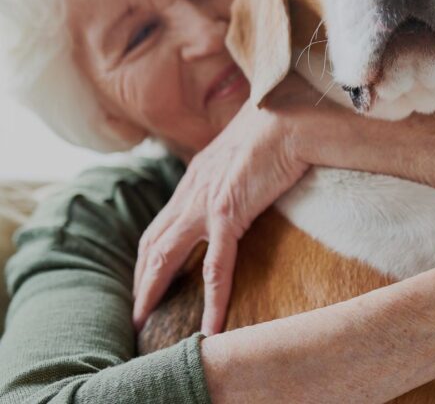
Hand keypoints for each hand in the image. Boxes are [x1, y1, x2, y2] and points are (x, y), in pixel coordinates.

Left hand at [132, 76, 324, 335]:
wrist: (290, 118)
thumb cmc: (276, 128)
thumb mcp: (244, 152)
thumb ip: (233, 169)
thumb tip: (244, 177)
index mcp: (195, 177)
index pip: (162, 222)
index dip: (149, 253)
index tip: (146, 277)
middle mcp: (191, 191)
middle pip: (152, 242)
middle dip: (141, 279)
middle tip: (137, 311)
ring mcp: (204, 203)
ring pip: (165, 255)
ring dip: (152, 290)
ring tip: (146, 321)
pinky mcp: (227, 212)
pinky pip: (215, 266)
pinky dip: (212, 298)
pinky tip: (210, 324)